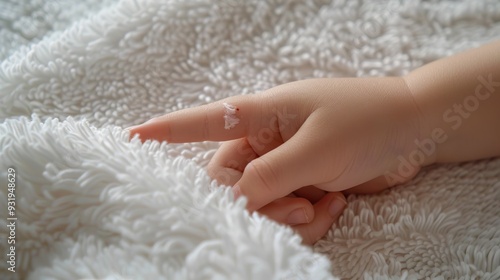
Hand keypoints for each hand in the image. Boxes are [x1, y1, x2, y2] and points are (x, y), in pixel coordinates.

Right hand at [128, 77, 422, 243]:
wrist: (414, 133)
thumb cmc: (366, 122)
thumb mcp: (316, 148)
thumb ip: (270, 176)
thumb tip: (235, 203)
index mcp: (262, 115)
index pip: (206, 120)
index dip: (168, 130)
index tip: (131, 138)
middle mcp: (266, 141)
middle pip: (230, 184)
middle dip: (258, 206)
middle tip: (297, 208)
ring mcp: (283, 165)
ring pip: (259, 206)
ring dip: (288, 217)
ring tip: (321, 205)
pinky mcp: (301, 186)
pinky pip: (287, 215)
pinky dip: (309, 220)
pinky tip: (335, 206)